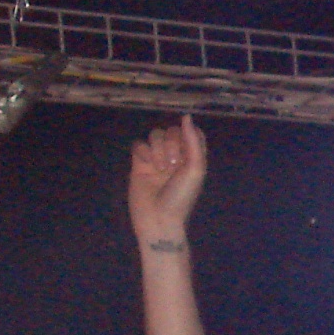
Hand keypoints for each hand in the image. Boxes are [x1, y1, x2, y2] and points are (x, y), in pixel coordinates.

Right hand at [129, 116, 206, 246]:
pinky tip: (146, 166)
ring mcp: (157, 158)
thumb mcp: (195, 169)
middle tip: (173, 165)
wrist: (158, 218)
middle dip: (172, 145)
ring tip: (160, 169)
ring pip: (155, 135)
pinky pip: (139, 145)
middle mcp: (176, 156)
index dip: (188, 135)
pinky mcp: (139, 163)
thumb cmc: (181, 197)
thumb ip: (193, 141)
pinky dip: (143, 152)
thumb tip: (187, 115)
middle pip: (172, 131)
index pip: (192, 132)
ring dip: (158, 149)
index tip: (187, 149)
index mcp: (193, 157)